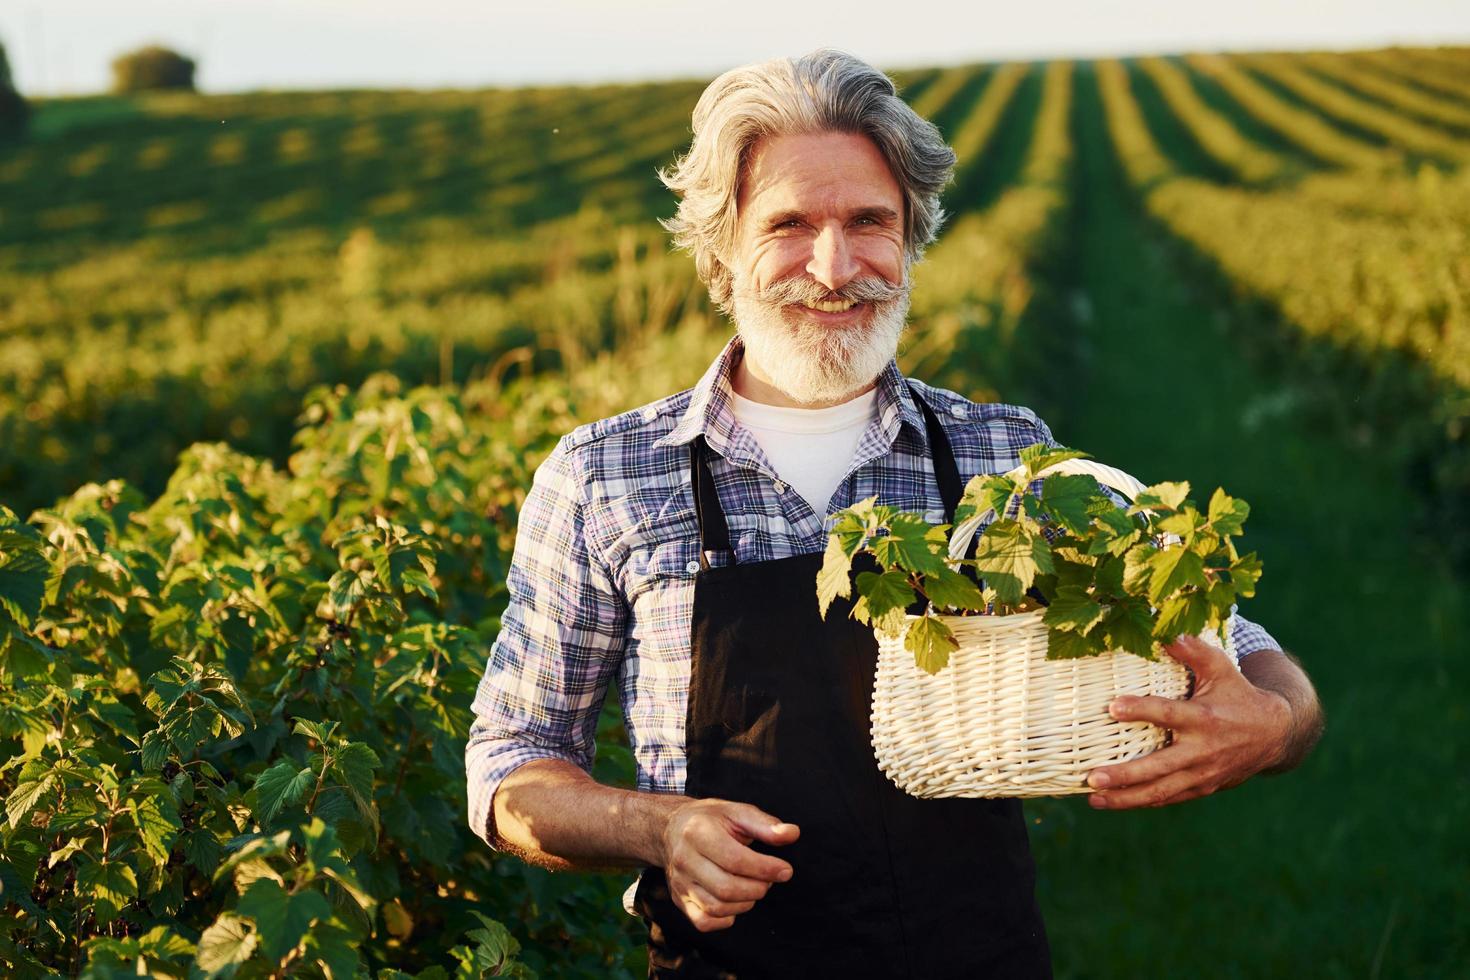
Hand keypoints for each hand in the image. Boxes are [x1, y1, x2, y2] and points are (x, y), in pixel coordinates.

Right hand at [660, 798, 798, 931]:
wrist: (672, 828)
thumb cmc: (710, 820)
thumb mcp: (737, 812)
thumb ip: (765, 824)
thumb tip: (792, 834)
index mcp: (698, 832)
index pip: (735, 859)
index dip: (765, 869)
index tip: (785, 870)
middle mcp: (684, 859)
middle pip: (726, 888)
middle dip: (757, 888)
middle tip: (769, 880)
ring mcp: (680, 882)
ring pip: (716, 907)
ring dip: (746, 903)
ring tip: (754, 887)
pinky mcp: (679, 900)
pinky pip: (703, 922)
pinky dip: (726, 919)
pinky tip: (737, 903)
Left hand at [1086, 634, 1292, 809]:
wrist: (1274, 734)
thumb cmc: (1238, 695)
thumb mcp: (1221, 668)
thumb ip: (1194, 650)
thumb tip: (1165, 631)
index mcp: (1204, 718)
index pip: (1168, 714)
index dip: (1140, 710)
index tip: (1112, 706)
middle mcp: (1202, 750)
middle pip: (1159, 767)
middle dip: (1125, 775)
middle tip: (1092, 777)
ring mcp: (1202, 774)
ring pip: (1161, 791)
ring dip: (1126, 798)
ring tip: (1094, 799)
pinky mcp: (1202, 787)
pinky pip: (1169, 798)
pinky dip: (1142, 802)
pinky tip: (1114, 802)